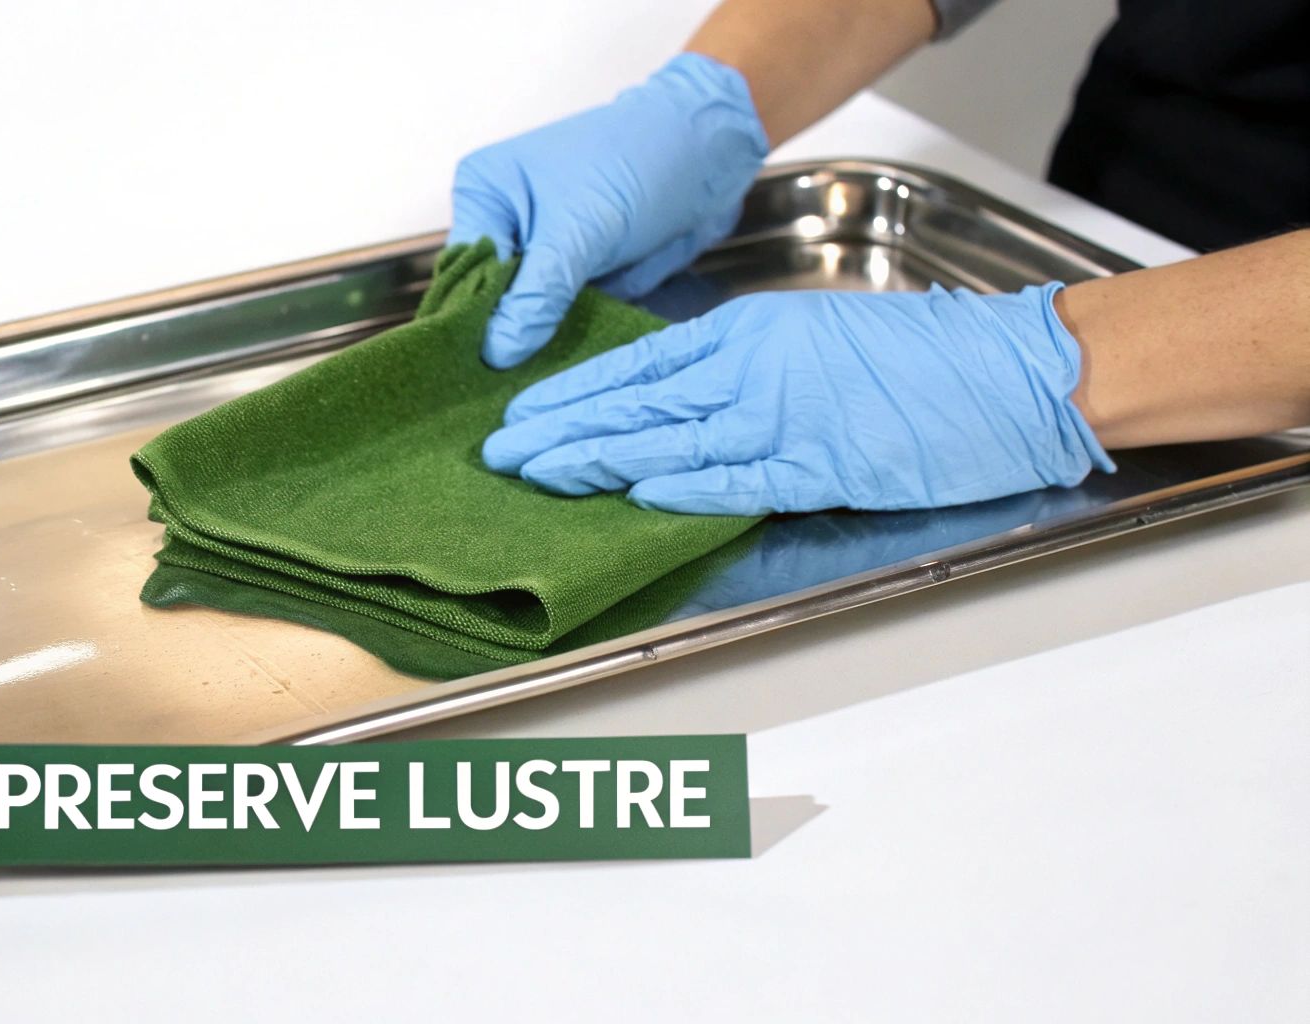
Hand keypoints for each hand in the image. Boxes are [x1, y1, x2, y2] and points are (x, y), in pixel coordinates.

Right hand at [447, 53, 766, 368]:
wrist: (712, 149)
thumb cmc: (642, 160)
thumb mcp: (582, 229)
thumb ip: (536, 294)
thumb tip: (496, 352)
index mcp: (485, 194)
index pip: (461, 274)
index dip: (470, 325)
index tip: (479, 375)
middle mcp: (505, 225)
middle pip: (485, 301)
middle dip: (500, 343)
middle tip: (504, 394)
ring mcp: (541, 253)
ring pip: (522, 318)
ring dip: (534, 350)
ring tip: (534, 391)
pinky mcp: (576, 276)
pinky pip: (559, 322)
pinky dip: (566, 344)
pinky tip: (565, 373)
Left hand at [482, 285, 1115, 514]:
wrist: (1009, 370)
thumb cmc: (921, 357)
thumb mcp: (813, 336)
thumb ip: (746, 365)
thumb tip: (686, 397)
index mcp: (748, 333)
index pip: (638, 364)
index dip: (576, 392)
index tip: (525, 410)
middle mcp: (751, 370)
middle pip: (635, 402)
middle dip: (561, 428)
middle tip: (501, 451)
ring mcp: (781, 418)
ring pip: (666, 440)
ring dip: (596, 460)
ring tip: (538, 474)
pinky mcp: (817, 465)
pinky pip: (733, 480)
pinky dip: (682, 488)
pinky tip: (632, 495)